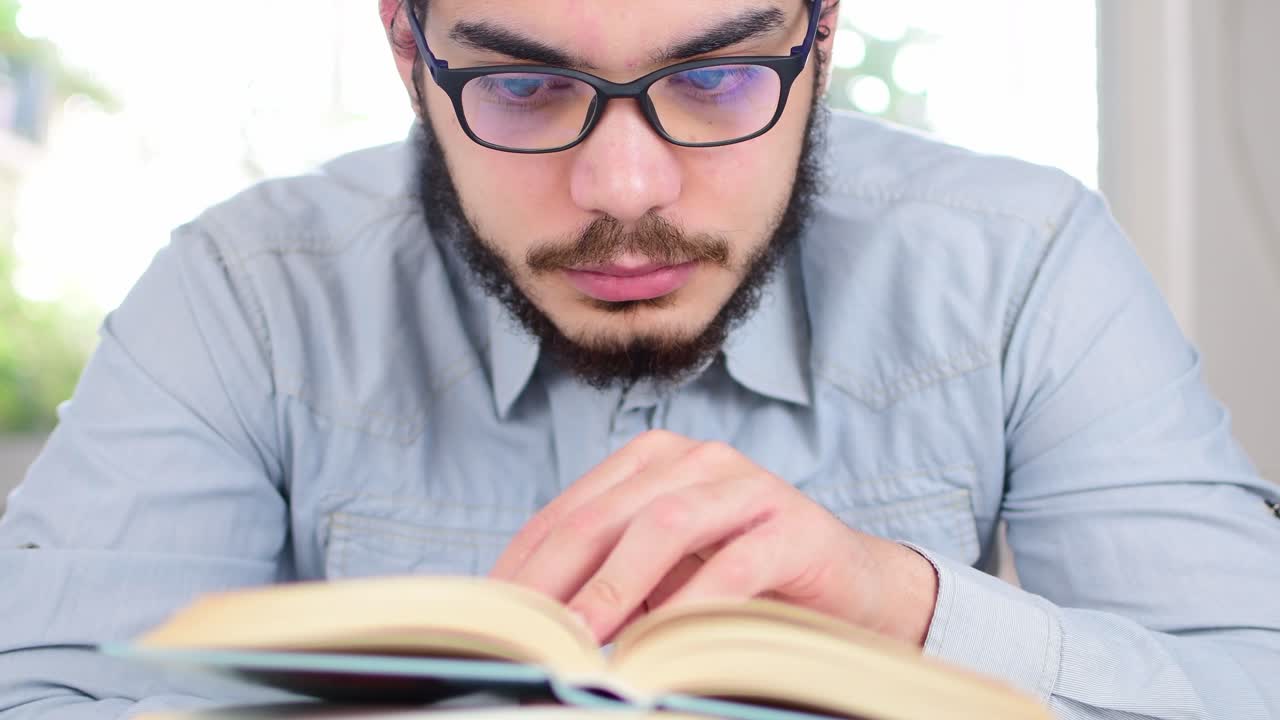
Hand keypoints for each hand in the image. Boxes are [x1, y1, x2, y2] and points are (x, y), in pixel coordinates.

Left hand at [490, 431, 938, 645]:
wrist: (849, 587)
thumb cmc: (742, 584)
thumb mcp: (663, 579)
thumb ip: (607, 583)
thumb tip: (533, 626)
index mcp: (650, 462)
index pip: (568, 512)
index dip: (524, 564)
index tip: (490, 614)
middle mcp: (694, 459)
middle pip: (604, 515)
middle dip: (554, 576)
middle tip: (522, 629)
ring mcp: (746, 485)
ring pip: (663, 526)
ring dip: (615, 586)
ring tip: (580, 636)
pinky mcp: (791, 524)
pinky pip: (733, 565)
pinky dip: (692, 604)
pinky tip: (664, 643)